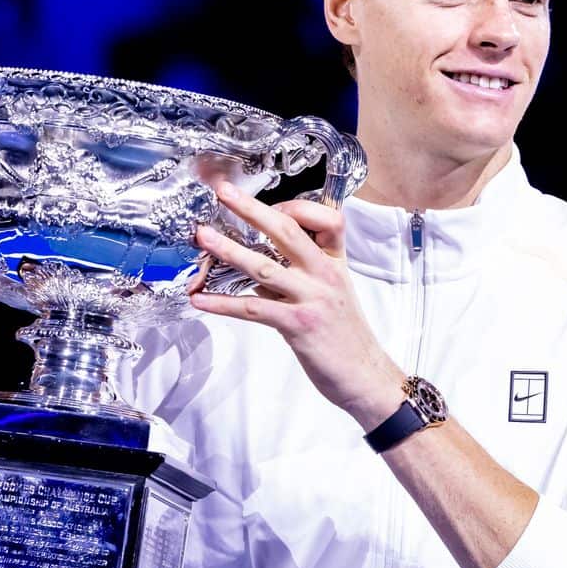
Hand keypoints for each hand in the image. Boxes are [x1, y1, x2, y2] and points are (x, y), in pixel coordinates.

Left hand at [188, 183, 403, 428]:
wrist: (365, 374)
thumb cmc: (346, 335)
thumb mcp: (333, 292)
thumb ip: (301, 273)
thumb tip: (260, 263)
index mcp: (335, 263)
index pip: (325, 218)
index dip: (296, 206)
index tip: (270, 205)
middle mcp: (325, 275)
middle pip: (287, 230)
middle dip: (251, 209)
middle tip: (224, 192)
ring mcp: (312, 298)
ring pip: (264, 266)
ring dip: (229, 250)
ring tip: (203, 238)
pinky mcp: (298, 325)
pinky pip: (253, 308)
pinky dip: (223, 303)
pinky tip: (201, 300)